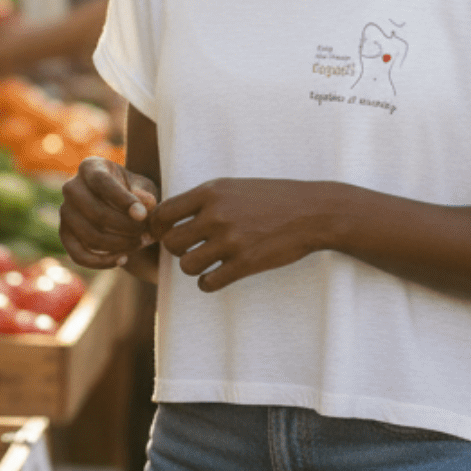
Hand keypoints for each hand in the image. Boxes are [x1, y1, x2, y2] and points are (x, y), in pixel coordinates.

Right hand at [60, 157, 158, 269]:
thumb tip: (145, 203)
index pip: (102, 183)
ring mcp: (65, 212)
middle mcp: (71, 187)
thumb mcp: (144, 186)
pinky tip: (123, 259)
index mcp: (90, 167)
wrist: (122, 203)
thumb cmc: (134, 190)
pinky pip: (78, 254)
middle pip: (95, 212)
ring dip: (118, 245)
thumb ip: (145, 193)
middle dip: (125, 227)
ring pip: (89, 236)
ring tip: (140, 243)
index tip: (143, 216)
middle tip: (147, 234)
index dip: (123, 201)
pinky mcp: (65, 234)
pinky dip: (101, 262)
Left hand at [151, 178, 331, 292]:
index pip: (163, 213)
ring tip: (207, 262)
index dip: (158, 227)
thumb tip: (169, 217)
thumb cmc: (273, 197)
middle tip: (191, 248)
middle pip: (171, 242)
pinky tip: (218, 275)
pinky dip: (208, 282)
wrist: (313, 211)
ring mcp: (230, 240)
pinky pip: (208, 283)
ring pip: (186, 265)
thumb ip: (204, 199)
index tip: (165, 234)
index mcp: (211, 192)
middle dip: (177, 249)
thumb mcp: (234, 187)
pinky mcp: (244, 263)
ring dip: (193, 267)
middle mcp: (216, 215)